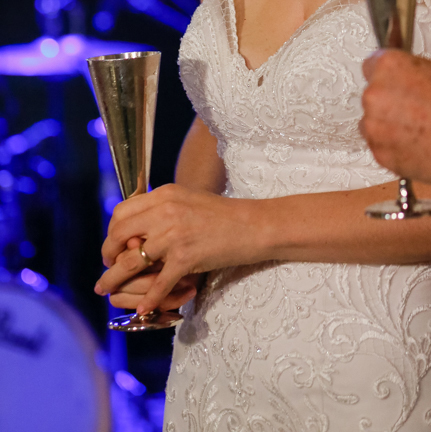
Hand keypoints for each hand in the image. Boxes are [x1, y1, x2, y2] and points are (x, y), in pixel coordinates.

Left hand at [95, 185, 267, 314]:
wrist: (253, 225)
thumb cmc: (223, 215)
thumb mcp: (188, 200)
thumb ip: (162, 209)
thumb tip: (137, 227)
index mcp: (164, 194)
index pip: (122, 211)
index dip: (113, 230)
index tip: (114, 244)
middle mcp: (165, 211)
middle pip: (119, 233)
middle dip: (108, 252)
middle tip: (108, 265)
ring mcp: (174, 235)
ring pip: (131, 261)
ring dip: (113, 278)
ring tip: (105, 289)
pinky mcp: (185, 257)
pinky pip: (158, 283)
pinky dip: (148, 299)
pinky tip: (143, 308)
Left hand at [360, 50, 430, 183]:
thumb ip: (412, 74)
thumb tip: (406, 81)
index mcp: (390, 66)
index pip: (372, 65)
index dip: (387, 76)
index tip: (395, 83)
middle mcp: (375, 93)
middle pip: (373, 96)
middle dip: (390, 103)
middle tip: (416, 111)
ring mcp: (375, 126)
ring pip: (373, 124)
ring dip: (389, 126)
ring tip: (419, 132)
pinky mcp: (381, 154)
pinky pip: (381, 148)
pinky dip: (395, 148)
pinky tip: (419, 146)